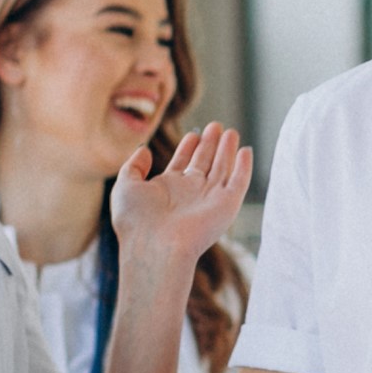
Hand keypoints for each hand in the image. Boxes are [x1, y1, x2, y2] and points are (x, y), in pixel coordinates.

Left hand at [111, 124, 252, 271]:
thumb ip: (133, 166)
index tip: (193, 133)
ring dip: (227, 150)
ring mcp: (210, 199)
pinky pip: (239, 182)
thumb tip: (144, 150)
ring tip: (231, 131)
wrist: (155, 246)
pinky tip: (245, 151)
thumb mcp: (126, 186)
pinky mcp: (226, 206)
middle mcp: (191, 193)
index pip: (182, 163)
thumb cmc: (136, 221)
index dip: (188, 147)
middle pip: (204, 163)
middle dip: (210, 144)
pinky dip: (244, 167)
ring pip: (222, 169)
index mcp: (168, 189)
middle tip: (216, 126)